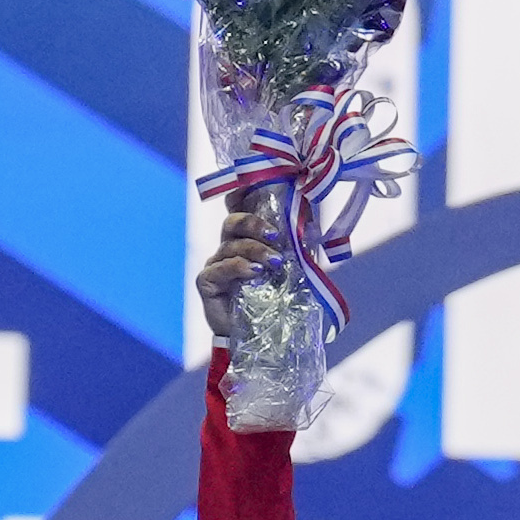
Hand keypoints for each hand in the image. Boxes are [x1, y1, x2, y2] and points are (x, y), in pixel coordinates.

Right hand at [194, 191, 283, 345]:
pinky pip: (219, 268)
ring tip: (274, 263)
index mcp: (248, 237)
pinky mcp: (208, 283)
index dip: (243, 191)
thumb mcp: (295, 267)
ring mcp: (216, 264)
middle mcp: (229, 246)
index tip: (255, 184)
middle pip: (232, 221)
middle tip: (274, 235)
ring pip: (230, 245)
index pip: (239, 206)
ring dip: (255, 251)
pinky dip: (238, 268)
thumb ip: (298, 245)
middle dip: (253, 223)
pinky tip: (255, 273)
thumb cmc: (278, 299)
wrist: (263, 335)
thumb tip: (312, 221)